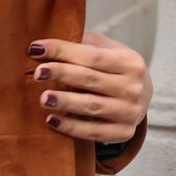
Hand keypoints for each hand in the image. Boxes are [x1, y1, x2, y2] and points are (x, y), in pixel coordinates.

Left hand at [29, 29, 150, 144]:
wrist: (140, 98)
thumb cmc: (113, 70)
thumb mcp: (106, 51)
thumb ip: (82, 44)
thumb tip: (44, 42)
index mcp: (130, 62)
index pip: (92, 56)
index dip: (63, 51)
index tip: (36, 48)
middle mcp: (134, 87)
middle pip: (91, 79)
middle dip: (61, 74)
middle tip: (38, 73)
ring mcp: (130, 112)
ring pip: (92, 106)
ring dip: (65, 101)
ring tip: (43, 98)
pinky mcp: (123, 133)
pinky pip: (93, 132)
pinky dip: (71, 126)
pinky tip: (51, 119)